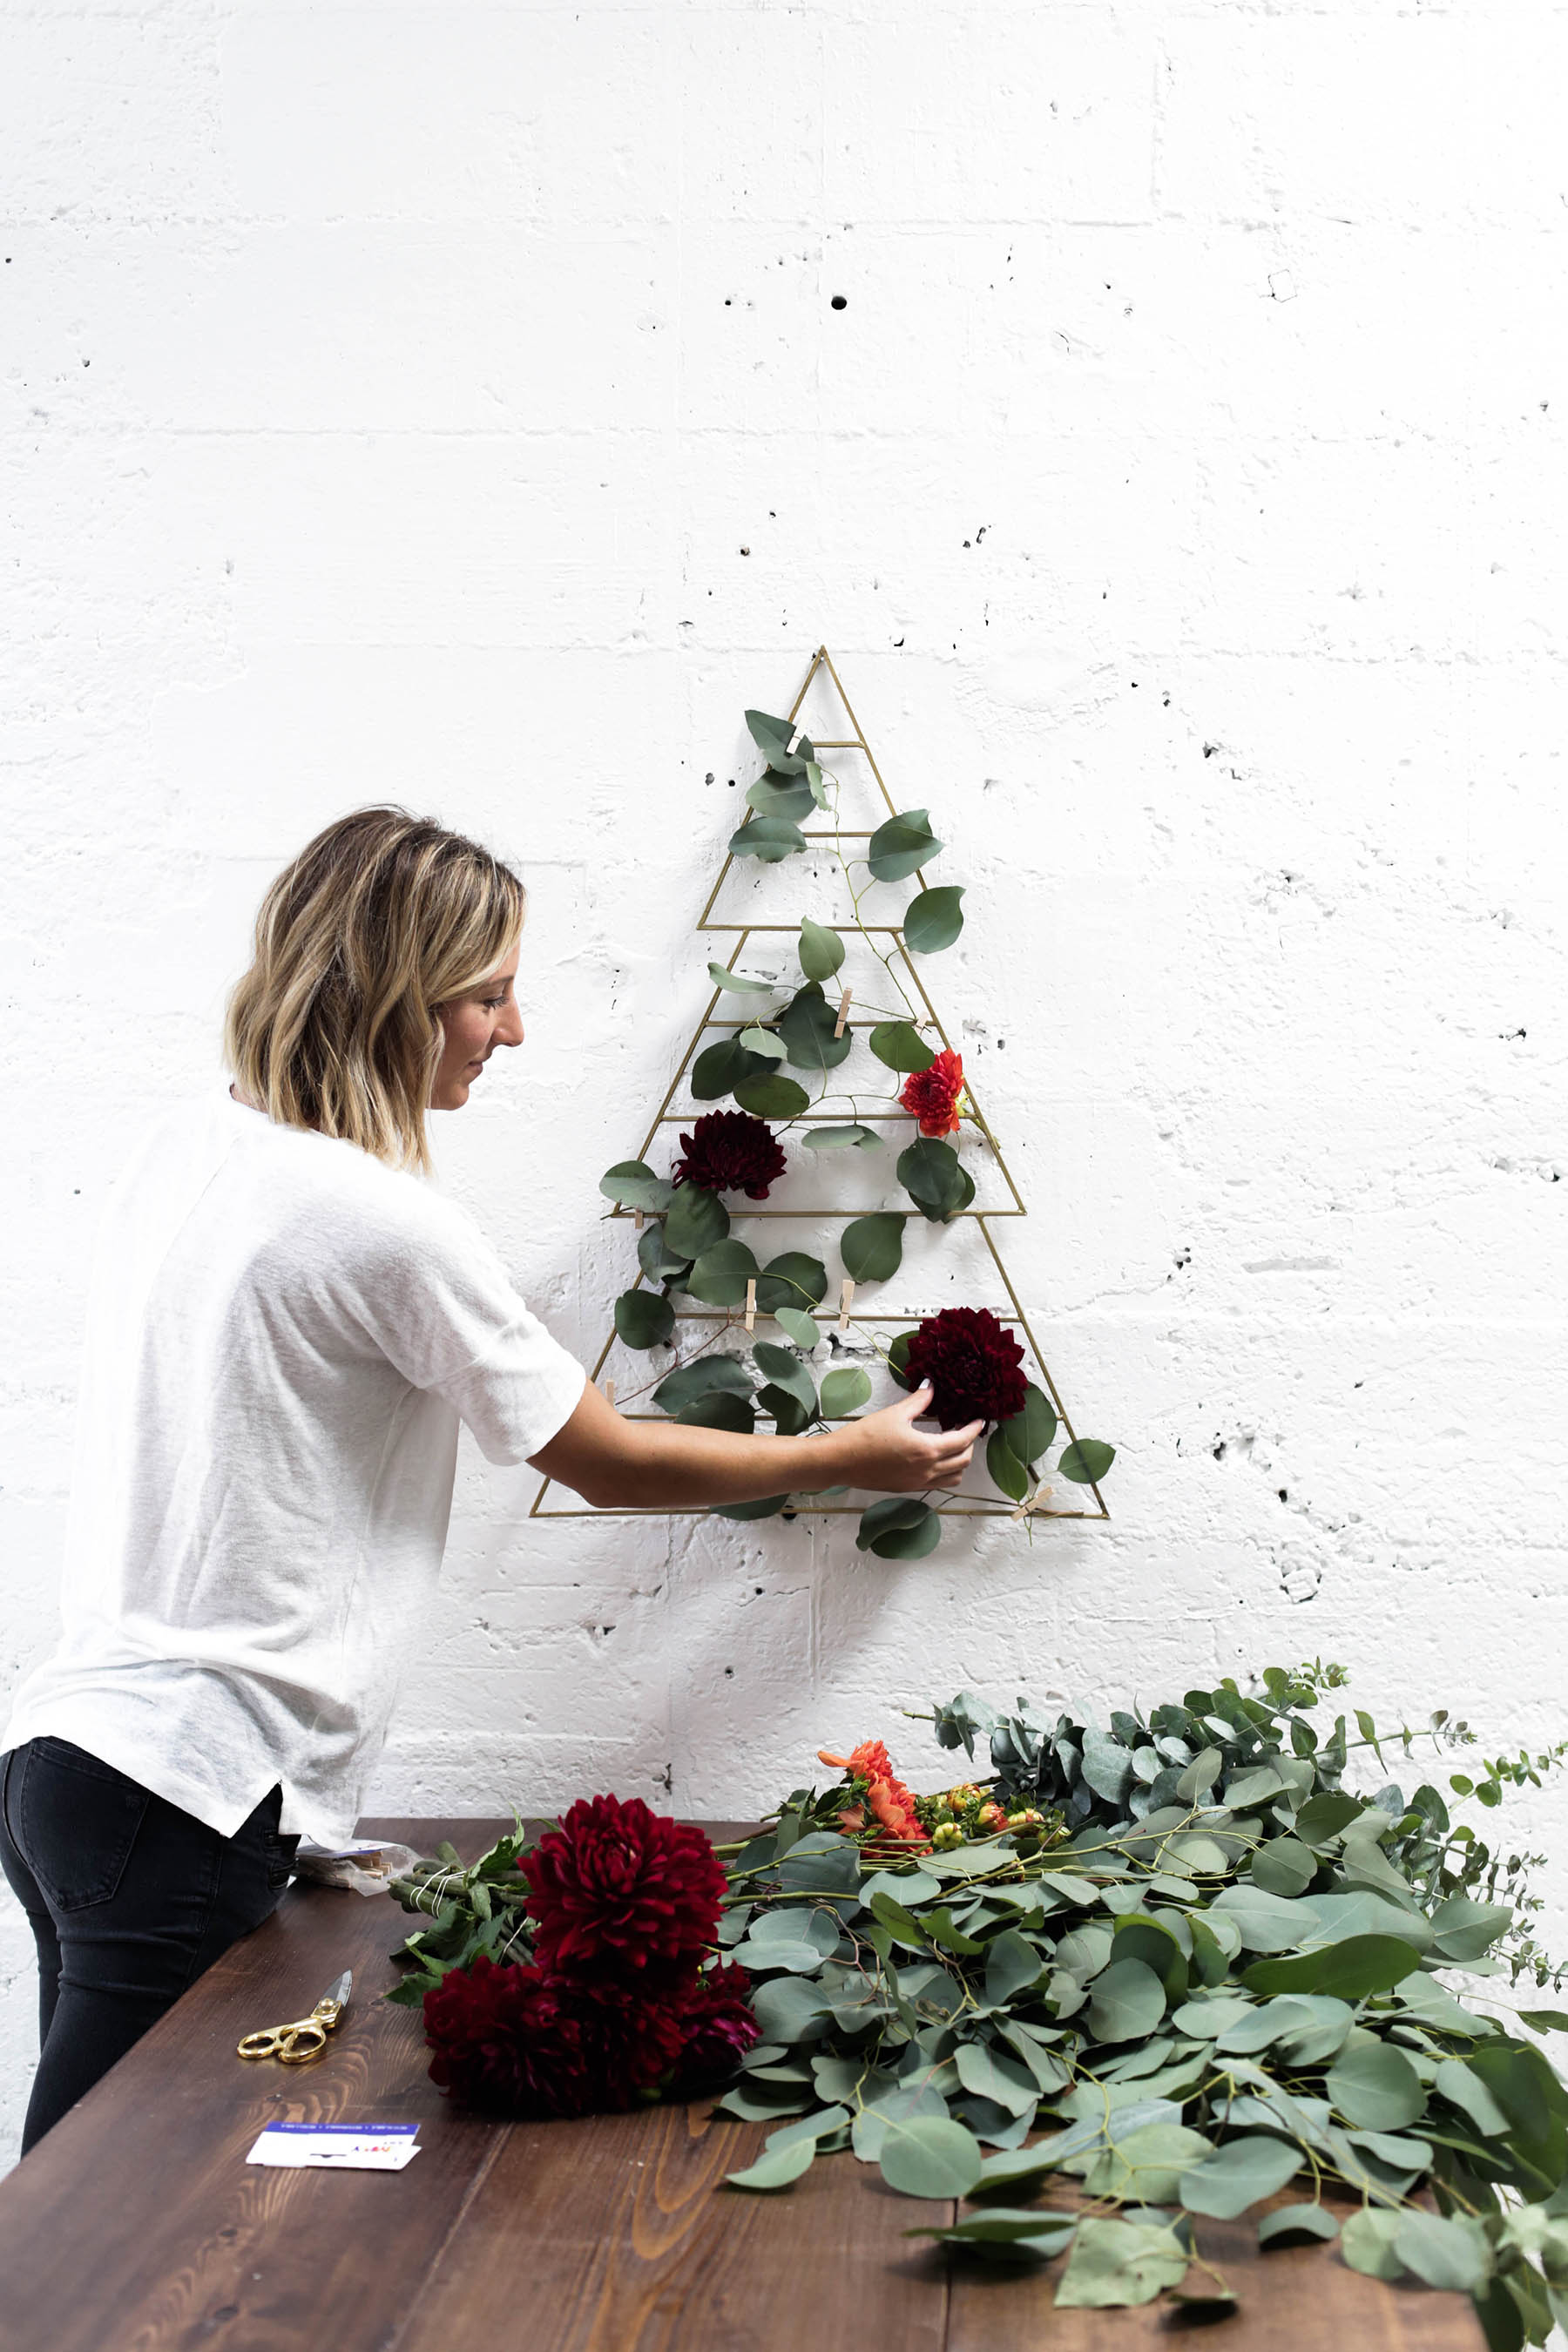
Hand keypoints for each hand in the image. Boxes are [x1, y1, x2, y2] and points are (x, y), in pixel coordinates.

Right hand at [833, 1382, 982, 1493]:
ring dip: (960, 1462)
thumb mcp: (895, 1413)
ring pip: (954, 1478)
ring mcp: (918, 1482)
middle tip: (966, 1430)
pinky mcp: (908, 1488)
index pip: (962, 1441)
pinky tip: (935, 1459)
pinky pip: (937, 1484)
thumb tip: (931, 1386)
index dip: (974, 1430)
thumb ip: (919, 1400)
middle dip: (970, 1445)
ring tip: (953, 1446)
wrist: (840, 1461)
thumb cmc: (865, 1436)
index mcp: (927, 1450)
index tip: (979, 1421)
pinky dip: (945, 1473)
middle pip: (963, 1462)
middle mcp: (927, 1471)